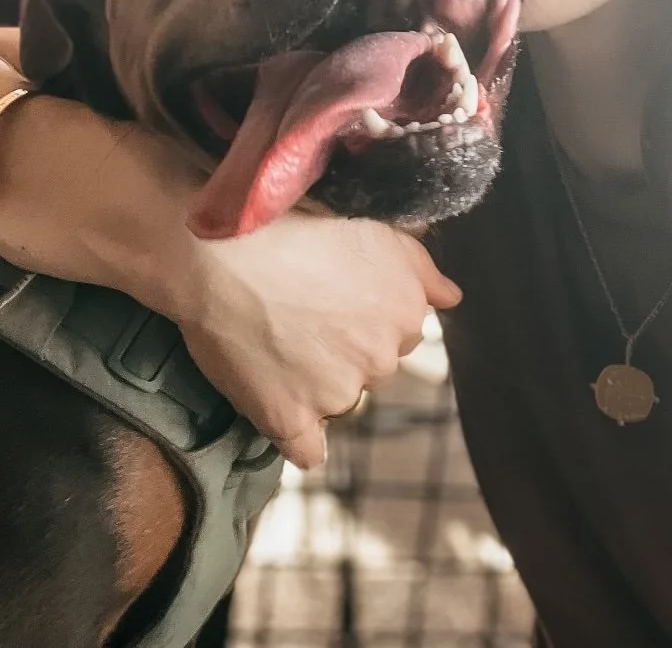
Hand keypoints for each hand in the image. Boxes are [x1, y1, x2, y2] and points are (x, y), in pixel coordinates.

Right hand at [167, 212, 461, 469]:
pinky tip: (283, 413)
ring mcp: (338, 394)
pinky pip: (307, 450)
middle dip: (343, 346)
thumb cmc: (292, 223)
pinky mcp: (291, 419)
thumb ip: (420, 266)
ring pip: (338, 400)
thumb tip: (452, 296)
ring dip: (315, 382)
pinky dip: (299, 437)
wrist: (219, 249)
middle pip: (371, 366)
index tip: (330, 293)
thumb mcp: (372, 227)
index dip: (363, 311)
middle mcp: (383, 358)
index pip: (398, 329)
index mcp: (407, 311)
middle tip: (299, 310)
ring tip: (273, 337)